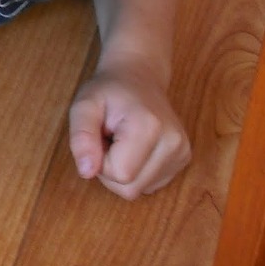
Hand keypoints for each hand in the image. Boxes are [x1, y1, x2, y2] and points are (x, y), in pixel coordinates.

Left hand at [67, 62, 189, 200]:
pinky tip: (135, 147)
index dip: (101, 159)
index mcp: (150, 126)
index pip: (119, 174)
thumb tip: (87, 172)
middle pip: (130, 189)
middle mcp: (173, 142)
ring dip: (123, 170)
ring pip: (140, 190)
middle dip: (110, 169)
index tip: (101, 135)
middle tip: (109, 138)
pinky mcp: (183, 158)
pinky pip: (150, 184)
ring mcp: (182, 152)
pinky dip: (137, 171)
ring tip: (122, 141)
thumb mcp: (84, 105)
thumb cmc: (108, 91)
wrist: (138, 75)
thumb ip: (81, 137)